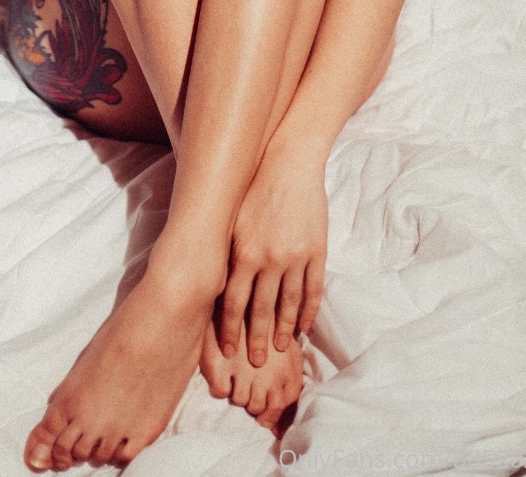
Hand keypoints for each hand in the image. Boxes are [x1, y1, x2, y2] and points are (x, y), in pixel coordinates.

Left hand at [219, 141, 327, 367]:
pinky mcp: (316, 251)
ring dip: (286, 331)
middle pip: (262, 310)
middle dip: (257, 340)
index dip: (229, 328)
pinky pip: (313, 290)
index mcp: (243, 252)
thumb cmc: (253, 187)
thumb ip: (225, 251)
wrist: (288, 161)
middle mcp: (269, 259)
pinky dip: (309, 311)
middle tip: (255, 363)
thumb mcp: (232, 218)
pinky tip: (305, 326)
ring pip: (290, 305)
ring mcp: (295, 257)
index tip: (227, 349)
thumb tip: (209, 281)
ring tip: (283, 348)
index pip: (233, 302)